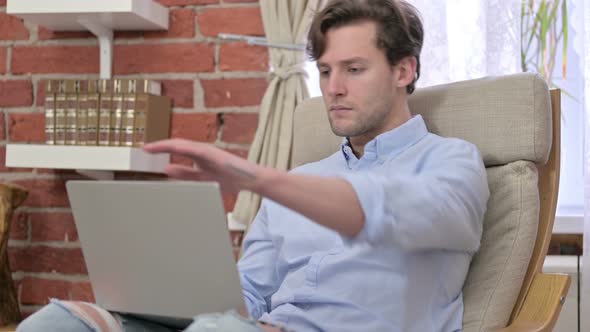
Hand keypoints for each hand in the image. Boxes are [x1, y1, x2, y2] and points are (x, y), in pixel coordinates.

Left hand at [143, 139, 262, 192]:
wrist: (249, 179)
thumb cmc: (229, 178)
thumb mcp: (201, 178)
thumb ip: (185, 173)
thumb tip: (166, 169)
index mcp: (197, 155)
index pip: (175, 149)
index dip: (160, 149)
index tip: (145, 150)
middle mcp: (200, 150)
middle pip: (176, 144)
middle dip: (159, 146)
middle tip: (143, 148)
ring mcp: (207, 151)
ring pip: (183, 145)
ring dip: (167, 145)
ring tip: (152, 147)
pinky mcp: (214, 154)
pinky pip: (196, 150)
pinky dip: (184, 147)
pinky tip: (173, 147)